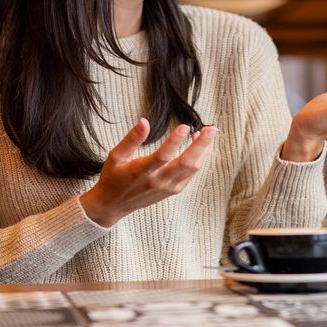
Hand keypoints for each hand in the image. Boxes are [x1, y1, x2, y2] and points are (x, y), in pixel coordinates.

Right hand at [79, 119, 216, 227]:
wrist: (114, 204)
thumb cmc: (114, 177)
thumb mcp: (116, 156)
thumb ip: (131, 139)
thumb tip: (144, 121)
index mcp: (141, 172)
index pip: (162, 156)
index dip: (174, 141)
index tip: (185, 126)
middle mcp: (157, 181)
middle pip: (186, 164)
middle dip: (202, 145)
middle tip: (212, 128)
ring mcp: (168, 187)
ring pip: (193, 169)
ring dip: (204, 150)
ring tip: (209, 132)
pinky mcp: (174, 190)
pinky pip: (191, 174)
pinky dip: (199, 159)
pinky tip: (199, 145)